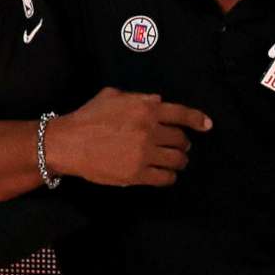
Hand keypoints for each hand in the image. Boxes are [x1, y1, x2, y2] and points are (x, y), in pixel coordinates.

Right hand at [46, 88, 212, 187]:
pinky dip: (169, 176)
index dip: (198, 120)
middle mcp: (150, 130)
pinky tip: (165, 175)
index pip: (182, 114)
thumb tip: (158, 101)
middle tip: (177, 146)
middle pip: (181, 139)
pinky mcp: (138, 174)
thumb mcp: (112, 96)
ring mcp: (145, 154)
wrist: (67, 143)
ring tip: (174, 162)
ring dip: (179, 161)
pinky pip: (165, 178)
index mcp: (146, 109)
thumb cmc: (87, 117)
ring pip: (177, 160)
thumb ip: (138, 97)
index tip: (207, 126)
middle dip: (182, 143)